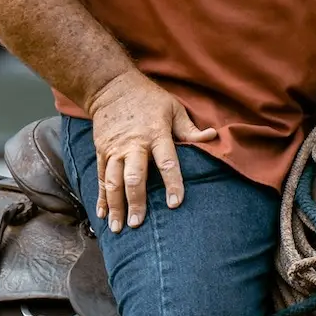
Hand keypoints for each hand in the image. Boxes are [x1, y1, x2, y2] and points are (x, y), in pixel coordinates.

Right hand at [85, 68, 214, 232]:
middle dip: (135, 201)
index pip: (167, 162)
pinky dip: (101, 197)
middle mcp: (133, 144)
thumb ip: (190, 129)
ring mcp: (115, 149)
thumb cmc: (148, 99)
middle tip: (138, 224)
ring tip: (118, 228)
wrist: (111, 87)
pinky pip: (101, 178)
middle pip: (133, 176)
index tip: (175, 203)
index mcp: (156, 134)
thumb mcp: (173, 108)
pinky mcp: (102, 152)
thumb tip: (214, 136)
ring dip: (115, 205)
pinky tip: (103, 215)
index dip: (172, 183)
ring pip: (112, 181)